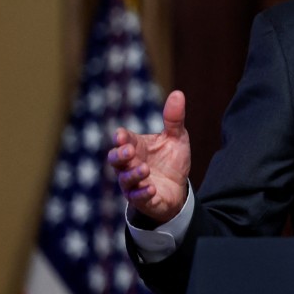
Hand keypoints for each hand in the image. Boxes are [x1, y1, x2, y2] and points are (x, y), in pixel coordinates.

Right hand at [107, 89, 191, 224]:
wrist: (178, 188)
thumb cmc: (171, 160)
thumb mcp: (176, 137)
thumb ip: (174, 118)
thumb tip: (177, 93)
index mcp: (136, 146)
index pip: (124, 140)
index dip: (121, 138)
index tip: (121, 135)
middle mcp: (130, 164)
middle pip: (116, 159)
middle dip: (119, 155)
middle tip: (128, 151)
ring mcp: (134, 183)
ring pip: (126, 179)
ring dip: (133, 174)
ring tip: (144, 169)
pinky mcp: (142, 199)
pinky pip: (138, 198)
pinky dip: (143, 193)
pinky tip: (151, 189)